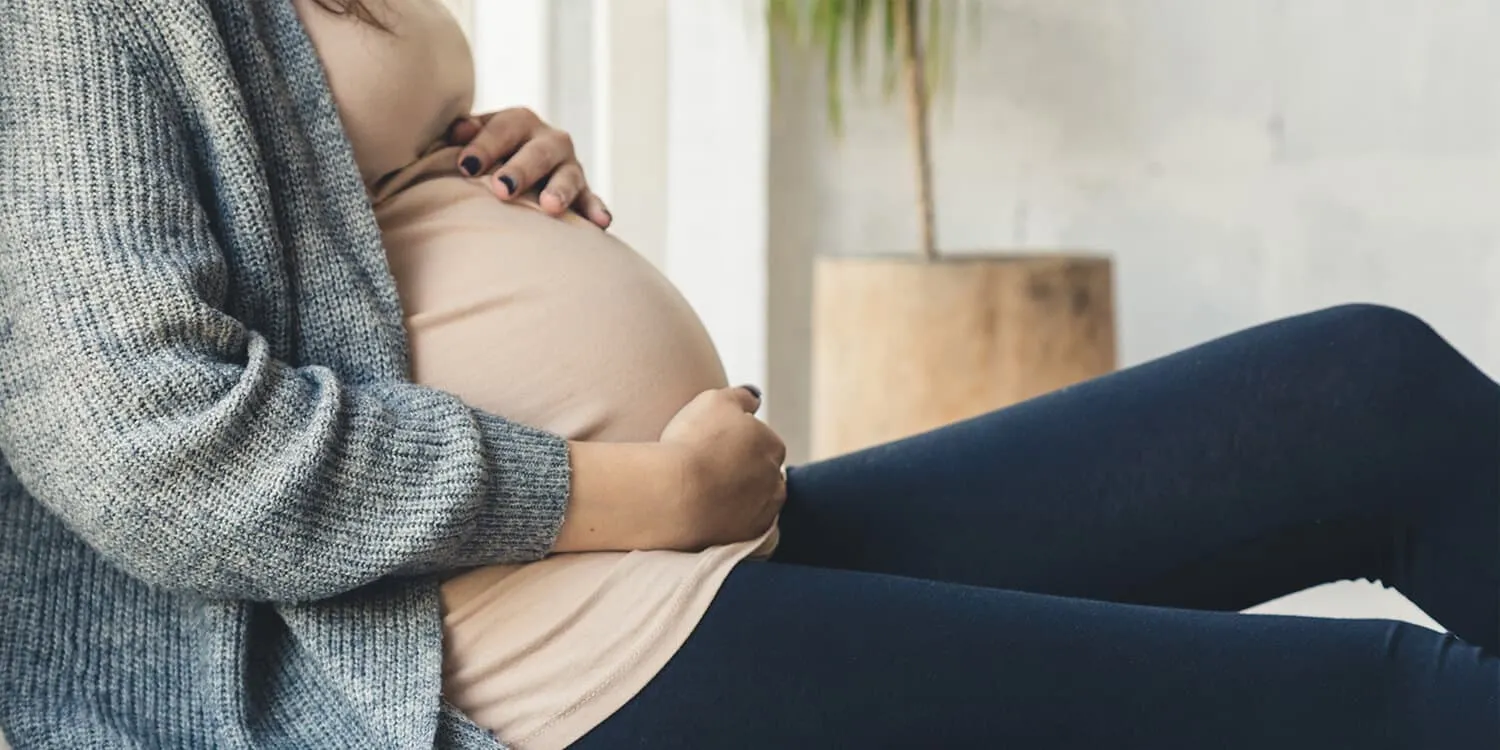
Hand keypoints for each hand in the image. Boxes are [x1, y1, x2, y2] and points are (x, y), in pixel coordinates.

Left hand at [446, 108, 612, 228]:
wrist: (514, 169)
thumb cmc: (485, 157)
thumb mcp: (472, 140)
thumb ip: (464, 134)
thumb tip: (460, 130)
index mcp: (519, 121)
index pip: (503, 128)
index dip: (484, 145)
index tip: (465, 166)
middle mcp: (549, 140)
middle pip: (537, 152)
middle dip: (521, 170)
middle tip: (502, 189)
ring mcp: (568, 166)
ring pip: (568, 175)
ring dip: (560, 190)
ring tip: (550, 207)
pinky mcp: (582, 192)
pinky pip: (591, 201)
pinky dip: (596, 210)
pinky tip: (601, 223)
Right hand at [554, 386, 785, 553]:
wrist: (675, 493)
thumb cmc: (693, 441)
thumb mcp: (715, 400)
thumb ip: (740, 397)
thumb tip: (754, 399)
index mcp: (773, 446)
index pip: (762, 443)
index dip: (737, 444)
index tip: (713, 448)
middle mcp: (777, 479)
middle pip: (763, 474)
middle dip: (744, 472)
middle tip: (710, 471)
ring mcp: (764, 511)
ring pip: (758, 502)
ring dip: (742, 498)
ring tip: (710, 495)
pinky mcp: (748, 538)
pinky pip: (747, 527)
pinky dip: (734, 521)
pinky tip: (712, 515)